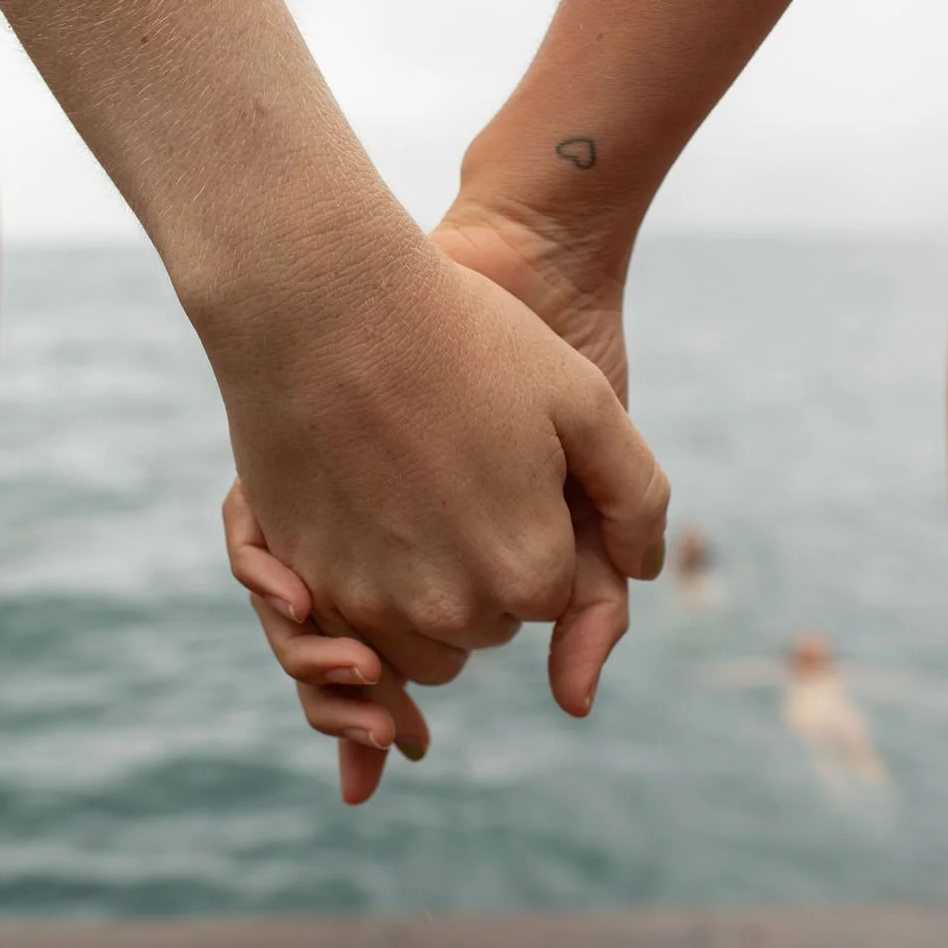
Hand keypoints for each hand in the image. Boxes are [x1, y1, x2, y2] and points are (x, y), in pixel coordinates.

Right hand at [224, 202, 662, 804]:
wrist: (323, 301)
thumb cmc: (462, 338)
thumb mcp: (586, 401)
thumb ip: (637, 500)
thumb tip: (644, 571)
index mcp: (528, 572)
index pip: (552, 599)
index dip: (538, 532)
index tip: (515, 471)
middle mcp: (449, 608)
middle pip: (486, 626)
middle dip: (487, 574)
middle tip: (465, 479)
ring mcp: (368, 602)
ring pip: (419, 646)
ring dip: (426, 598)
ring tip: (416, 498)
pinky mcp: (303, 580)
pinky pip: (349, 628)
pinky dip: (365, 595)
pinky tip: (364, 514)